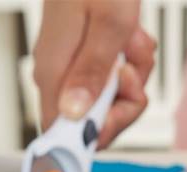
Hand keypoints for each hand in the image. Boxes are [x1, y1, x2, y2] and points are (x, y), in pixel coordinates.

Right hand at [33, 0, 154, 147]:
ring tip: (133, 42)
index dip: (95, 133)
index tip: (119, 111)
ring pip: (106, 98)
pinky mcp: (83, 53)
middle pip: (91, 120)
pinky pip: (109, 76)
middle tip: (132, 68)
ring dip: (132, 76)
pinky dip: (129, 61)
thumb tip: (76, 116)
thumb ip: (92, 72)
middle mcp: (57, 75)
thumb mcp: (109, 21)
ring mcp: (69, 64)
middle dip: (123, 101)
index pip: (63, 134)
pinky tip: (131, 36)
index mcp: (53, 73)